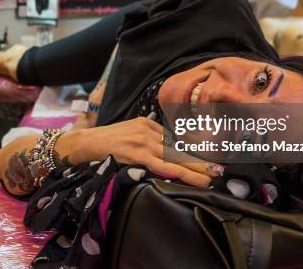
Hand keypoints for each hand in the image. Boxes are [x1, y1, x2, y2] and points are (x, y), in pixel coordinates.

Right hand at [68, 117, 219, 187]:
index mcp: (148, 124)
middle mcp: (148, 130)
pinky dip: (177, 171)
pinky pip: (161, 164)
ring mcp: (143, 140)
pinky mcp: (135, 152)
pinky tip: (189, 178)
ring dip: (194, 170)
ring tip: (210, 178)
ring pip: (174, 158)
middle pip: (179, 148)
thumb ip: (145, 141)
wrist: (84, 143)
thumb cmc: (104, 142)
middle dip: (200, 161)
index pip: (175, 141)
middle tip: (218, 171)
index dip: (192, 153)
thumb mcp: (128, 135)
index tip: (209, 161)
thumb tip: (163, 153)